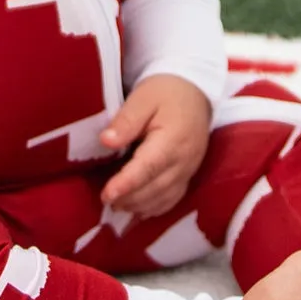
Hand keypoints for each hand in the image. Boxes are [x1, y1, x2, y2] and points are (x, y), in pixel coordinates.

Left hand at [98, 75, 211, 218]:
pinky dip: (155, 207)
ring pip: (164, 197)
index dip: (126, 183)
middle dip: (130, 198)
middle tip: (106, 201)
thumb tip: (106, 141)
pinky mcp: (189, 173)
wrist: (194, 90)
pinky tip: (138, 208)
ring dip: (140, 205)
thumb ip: (126, 120)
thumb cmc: (165, 91)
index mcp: (173, 139)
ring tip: (117, 205)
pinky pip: (174, 198)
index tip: (106, 195)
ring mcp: (189, 169)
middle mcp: (184, 159)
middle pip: (156, 187)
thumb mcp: (143, 97)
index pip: (148, 167)